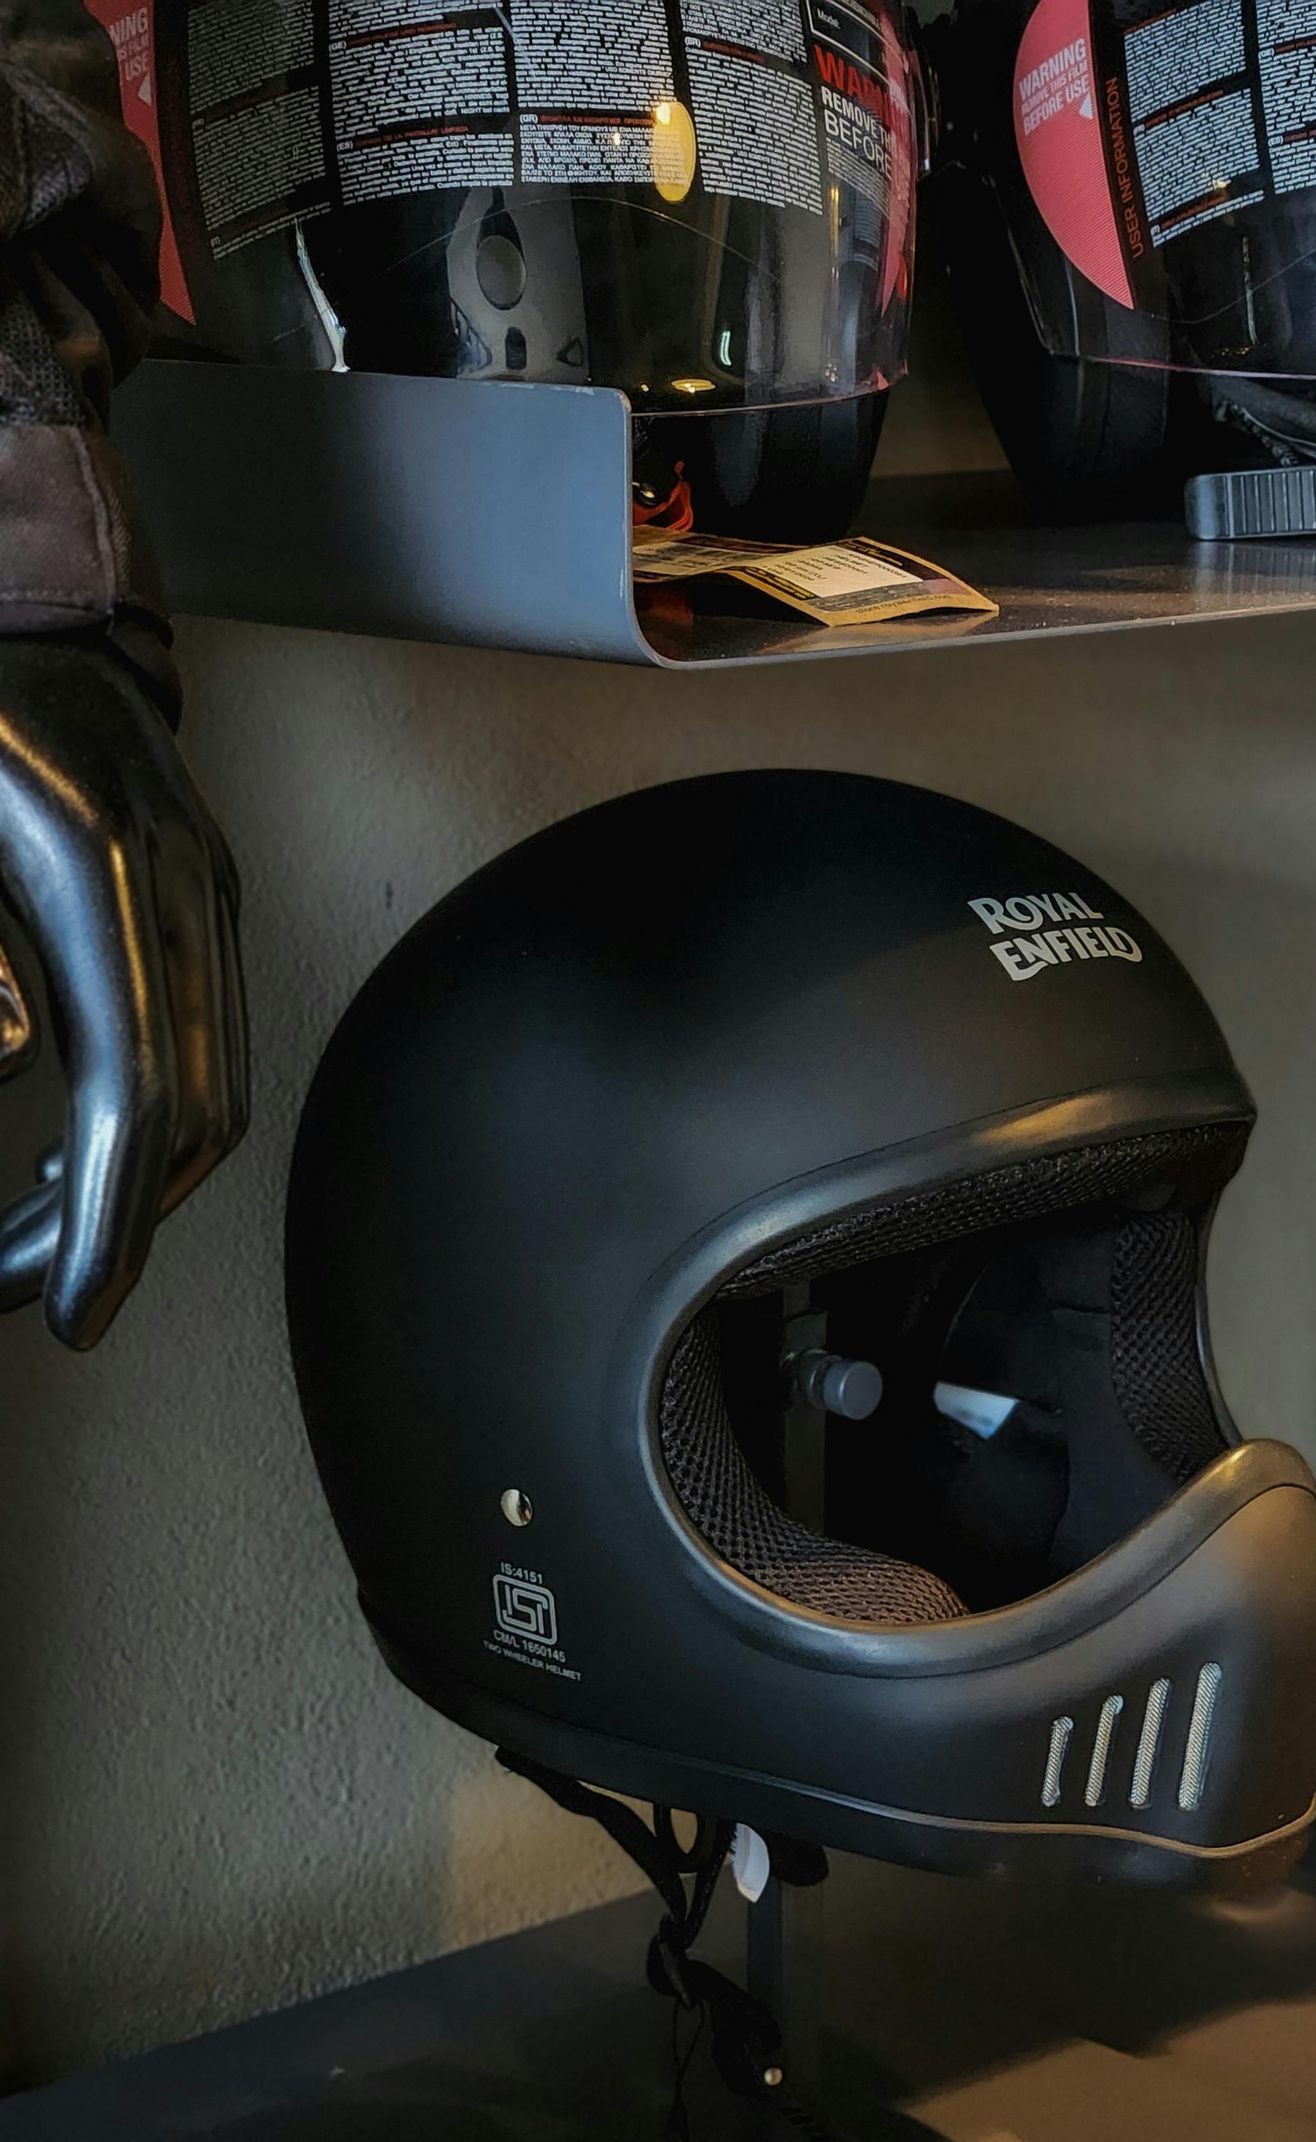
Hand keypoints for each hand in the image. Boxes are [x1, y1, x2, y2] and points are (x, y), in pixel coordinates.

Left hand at [0, 638, 246, 1347]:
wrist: (20, 570)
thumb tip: (12, 1072)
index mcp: (108, 878)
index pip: (136, 1098)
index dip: (106, 1225)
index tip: (68, 1316)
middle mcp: (186, 894)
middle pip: (195, 1116)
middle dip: (115, 1231)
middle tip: (32, 1299)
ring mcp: (209, 894)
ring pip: (214, 1090)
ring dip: (135, 1186)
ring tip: (43, 1240)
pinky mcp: (204, 893)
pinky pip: (203, 1041)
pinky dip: (150, 1121)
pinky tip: (78, 1151)